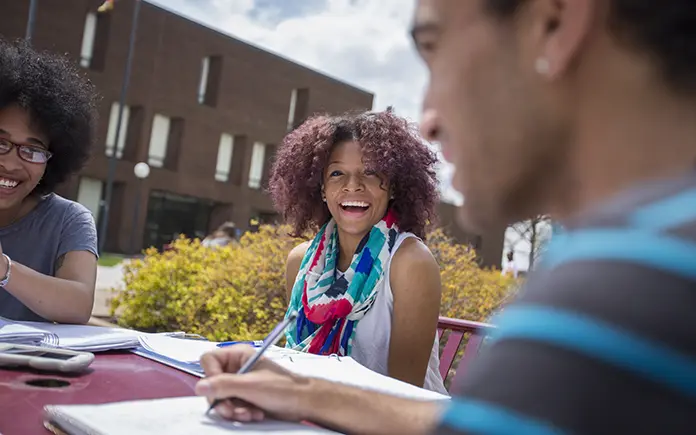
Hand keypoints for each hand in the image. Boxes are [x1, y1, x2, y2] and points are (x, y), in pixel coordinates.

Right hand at [195, 345, 312, 421]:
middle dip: (223, 401)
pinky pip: (230, 407)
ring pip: (220, 399)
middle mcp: (236, 368)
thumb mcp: (251, 386)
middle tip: (234, 411)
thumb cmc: (282, 388)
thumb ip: (224, 385)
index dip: (211, 376)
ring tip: (249, 414)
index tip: (220, 389)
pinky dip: (239, 414)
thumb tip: (199, 386)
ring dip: (232, 410)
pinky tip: (254, 415)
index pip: (208, 360)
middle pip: (212, 384)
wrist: (302, 402)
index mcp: (238, 355)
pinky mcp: (244, 398)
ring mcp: (239, 384)